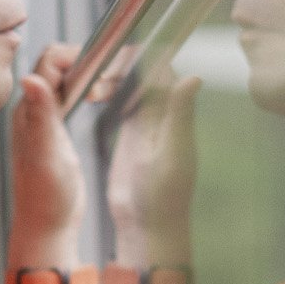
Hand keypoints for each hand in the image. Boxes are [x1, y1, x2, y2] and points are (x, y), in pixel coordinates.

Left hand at [8, 43, 128, 246]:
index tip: (103, 73)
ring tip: (109, 91)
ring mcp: (45, 119)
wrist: (47, 226)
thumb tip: (29, 78)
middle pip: (60, 63)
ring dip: (92, 75)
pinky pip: (71, 95)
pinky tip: (103, 100)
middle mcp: (34, 109)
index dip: (79, 56)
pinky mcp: (57, 131)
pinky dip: (90, 89)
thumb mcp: (48, 153)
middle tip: (111, 84)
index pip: (50, 59)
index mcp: (29, 109)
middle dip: (89, 62)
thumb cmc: (47, 196)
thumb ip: (41, 116)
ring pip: (67, 78)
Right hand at [106, 70, 200, 259]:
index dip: (138, 58)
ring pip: (131, 82)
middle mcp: (164, 112)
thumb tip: (194, 77)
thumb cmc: (164, 195)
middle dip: (119, 65)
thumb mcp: (171, 153)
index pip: (162, 69)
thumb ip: (180, 115)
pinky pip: (122, 99)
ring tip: (90, 88)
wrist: (148, 225)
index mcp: (176, 113)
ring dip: (110, 77)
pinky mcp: (131, 132)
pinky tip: (90, 95)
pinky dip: (106, 91)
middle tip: (96, 78)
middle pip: (144, 70)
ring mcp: (147, 120)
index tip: (113, 62)